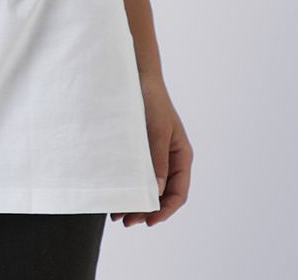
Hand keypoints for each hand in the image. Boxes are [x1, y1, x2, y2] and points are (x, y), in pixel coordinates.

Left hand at [109, 72, 193, 227]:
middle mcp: (170, 159)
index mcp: (181, 156)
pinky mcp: (140, 150)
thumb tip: (156, 192)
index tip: (149, 221)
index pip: (178, 193)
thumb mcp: (156, 131)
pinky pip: (137, 175)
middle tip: (126, 221)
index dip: (165, 210)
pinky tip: (116, 193)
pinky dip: (129, 187)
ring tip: (116, 215)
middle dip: (145, 210)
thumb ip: (157, 160)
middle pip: (162, 194)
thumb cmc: (151, 100)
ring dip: (135, 202)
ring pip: (148, 187)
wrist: (137, 76)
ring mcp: (154, 156)